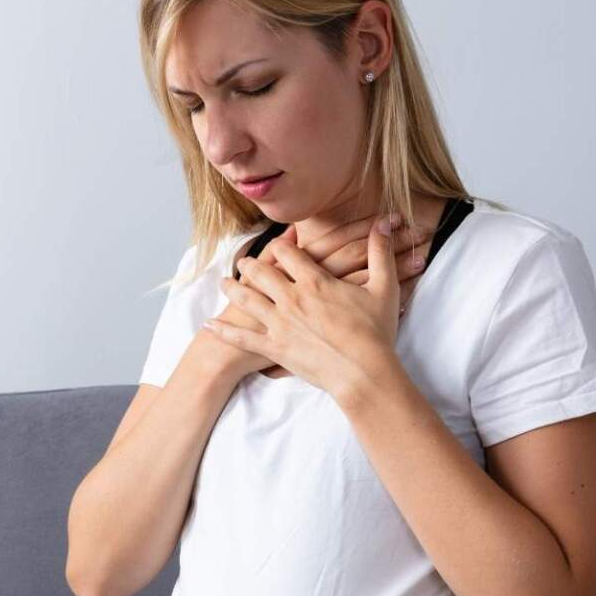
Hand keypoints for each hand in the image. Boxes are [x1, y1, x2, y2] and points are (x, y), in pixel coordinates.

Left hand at [204, 212, 431, 379]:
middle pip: (261, 272)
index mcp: (315, 281)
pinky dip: (223, 330)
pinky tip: (209, 325)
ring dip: (232, 288)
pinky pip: (241, 337)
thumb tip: (386, 223)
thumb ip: (380, 253)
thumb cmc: (375, 332)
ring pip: (247, 298)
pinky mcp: (274, 347)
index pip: (288, 254)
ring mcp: (279, 323)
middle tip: (243, 262)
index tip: (277, 244)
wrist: (363, 372)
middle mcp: (291, 298)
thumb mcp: (383, 288)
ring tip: (223, 283)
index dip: (281, 245)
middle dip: (250, 264)